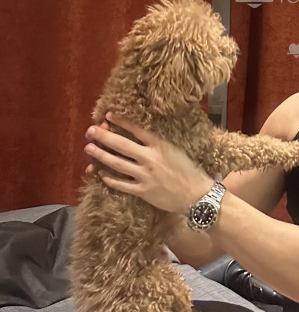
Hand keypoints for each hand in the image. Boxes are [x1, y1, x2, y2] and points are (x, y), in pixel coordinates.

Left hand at [84, 114, 212, 213]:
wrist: (196, 195)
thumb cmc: (189, 170)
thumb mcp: (176, 150)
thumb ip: (159, 143)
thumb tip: (141, 134)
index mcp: (160, 145)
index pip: (136, 129)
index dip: (120, 121)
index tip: (108, 116)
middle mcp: (150, 159)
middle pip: (121, 145)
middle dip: (103, 136)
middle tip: (90, 130)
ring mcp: (145, 176)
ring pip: (117, 163)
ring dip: (101, 155)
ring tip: (89, 148)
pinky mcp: (142, 191)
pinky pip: (121, 184)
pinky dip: (109, 178)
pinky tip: (100, 173)